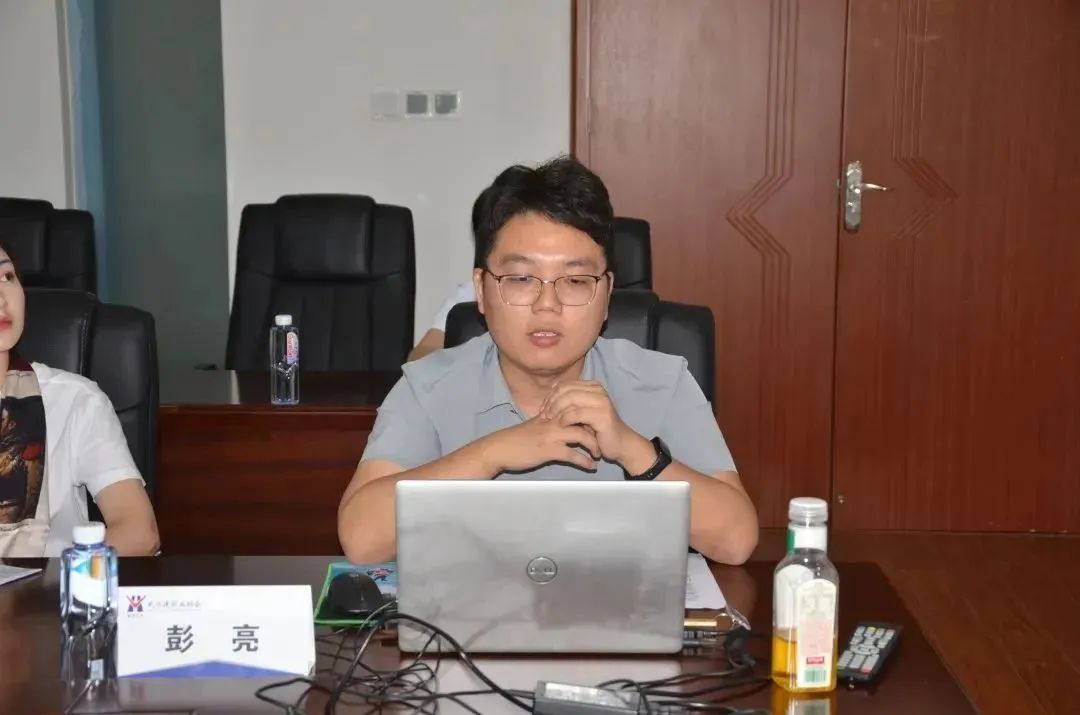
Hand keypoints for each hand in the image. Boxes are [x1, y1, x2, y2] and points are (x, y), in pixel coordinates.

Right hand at [480, 416, 601, 473]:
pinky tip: (591, 466)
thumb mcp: (534, 425)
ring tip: (599, 454)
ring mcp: (551, 435)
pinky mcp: (549, 450)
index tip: (597, 425)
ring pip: (581, 434)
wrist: (500, 448)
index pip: (575, 408)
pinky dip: (584, 461)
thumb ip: (547, 420)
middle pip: (582, 419)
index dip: (588, 416)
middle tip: (603, 439)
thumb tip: (559, 421)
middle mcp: (552, 421)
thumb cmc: (515, 438)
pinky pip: (573, 454)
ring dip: (594, 445)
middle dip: (595, 429)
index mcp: (550, 414)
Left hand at [540, 381, 650, 466]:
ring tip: (549, 420)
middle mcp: (598, 390)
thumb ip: (570, 402)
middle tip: (543, 415)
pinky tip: (560, 425)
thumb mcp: (582, 412)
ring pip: (570, 399)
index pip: (566, 385)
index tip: (542, 408)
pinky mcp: (602, 415)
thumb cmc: (598, 430)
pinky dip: (565, 419)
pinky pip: (577, 413)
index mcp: (593, 386)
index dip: (551, 395)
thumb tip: (549, 394)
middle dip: (551, 402)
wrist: (620, 444)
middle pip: (566, 390)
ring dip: (556, 410)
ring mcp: (602, 401)